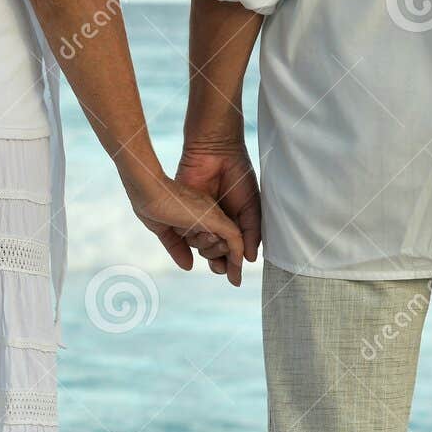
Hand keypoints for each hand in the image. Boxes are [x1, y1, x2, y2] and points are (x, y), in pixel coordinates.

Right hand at [127, 172, 247, 284]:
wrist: (147, 190)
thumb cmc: (148, 203)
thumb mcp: (163, 231)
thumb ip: (176, 247)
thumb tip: (188, 266)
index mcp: (195, 213)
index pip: (209, 238)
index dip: (214, 255)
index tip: (218, 269)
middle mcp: (207, 212)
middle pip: (222, 241)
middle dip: (227, 261)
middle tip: (229, 274)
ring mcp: (211, 215)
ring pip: (230, 241)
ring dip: (231, 260)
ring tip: (231, 272)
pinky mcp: (214, 219)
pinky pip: (234, 239)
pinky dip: (237, 254)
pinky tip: (238, 266)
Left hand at [174, 144, 261, 285]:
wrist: (213, 153)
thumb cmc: (237, 176)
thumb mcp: (250, 205)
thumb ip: (251, 231)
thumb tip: (248, 259)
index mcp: (233, 223)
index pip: (232, 251)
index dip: (233, 265)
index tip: (234, 278)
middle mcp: (214, 225)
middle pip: (215, 253)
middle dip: (219, 261)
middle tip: (222, 258)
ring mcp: (196, 221)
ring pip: (200, 248)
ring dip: (206, 251)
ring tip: (211, 240)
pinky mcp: (180, 215)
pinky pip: (181, 238)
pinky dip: (187, 246)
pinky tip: (193, 250)